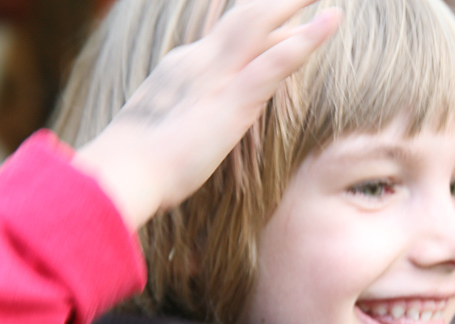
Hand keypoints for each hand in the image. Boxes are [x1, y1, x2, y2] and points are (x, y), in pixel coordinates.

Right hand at [74, 0, 341, 229]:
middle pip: (246, 18)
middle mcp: (199, 61)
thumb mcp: (160, 132)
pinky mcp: (235, 99)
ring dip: (294, 3)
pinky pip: (278, 60)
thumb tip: (192, 130)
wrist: (123, 174)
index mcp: (182, 68)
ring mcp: (217, 76)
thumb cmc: (137, 167)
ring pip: (261, 24)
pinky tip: (331, 21)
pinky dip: (308, 39)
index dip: (261, 26)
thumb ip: (181, 121)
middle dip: (278, 2)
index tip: (284, 19)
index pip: (229, 39)